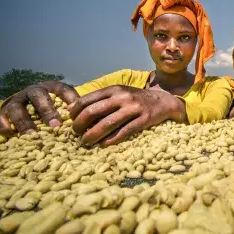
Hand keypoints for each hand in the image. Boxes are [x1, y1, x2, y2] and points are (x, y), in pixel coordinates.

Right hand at [0, 81, 78, 135]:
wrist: (27, 102)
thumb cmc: (52, 107)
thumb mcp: (64, 104)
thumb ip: (74, 110)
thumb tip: (83, 120)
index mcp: (50, 87)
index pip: (62, 89)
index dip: (69, 98)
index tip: (74, 113)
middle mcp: (32, 91)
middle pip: (38, 96)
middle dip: (47, 111)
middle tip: (55, 126)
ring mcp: (16, 100)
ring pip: (17, 108)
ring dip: (24, 122)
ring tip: (32, 136)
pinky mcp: (3, 111)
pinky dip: (3, 126)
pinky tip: (11, 136)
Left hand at [68, 85, 185, 145]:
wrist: (163, 101)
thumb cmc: (135, 99)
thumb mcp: (117, 93)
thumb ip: (97, 99)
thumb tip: (70, 109)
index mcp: (113, 89)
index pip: (86, 100)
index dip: (75, 113)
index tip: (71, 121)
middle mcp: (122, 97)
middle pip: (93, 112)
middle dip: (80, 125)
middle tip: (76, 134)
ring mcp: (134, 108)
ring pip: (107, 124)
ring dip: (92, 135)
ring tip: (86, 142)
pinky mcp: (144, 119)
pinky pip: (124, 132)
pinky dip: (111, 139)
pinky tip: (103, 144)